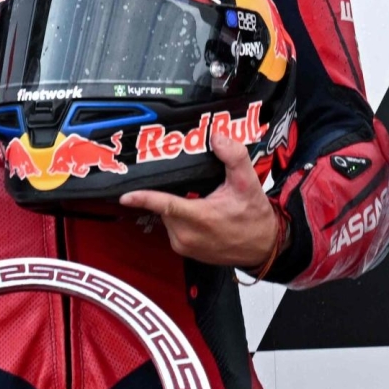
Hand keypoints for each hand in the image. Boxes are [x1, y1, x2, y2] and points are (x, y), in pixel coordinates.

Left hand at [120, 133, 283, 269]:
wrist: (262, 246)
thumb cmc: (254, 217)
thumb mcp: (248, 183)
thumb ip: (234, 157)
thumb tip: (218, 137)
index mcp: (200, 217)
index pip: (166, 205)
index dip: (144, 198)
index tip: (126, 195)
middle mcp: (187, 234)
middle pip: (165, 206)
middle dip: (174, 192)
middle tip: (192, 185)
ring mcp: (184, 245)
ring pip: (167, 216)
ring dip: (177, 207)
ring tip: (200, 200)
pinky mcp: (184, 251)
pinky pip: (173, 228)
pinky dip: (181, 218)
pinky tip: (199, 214)